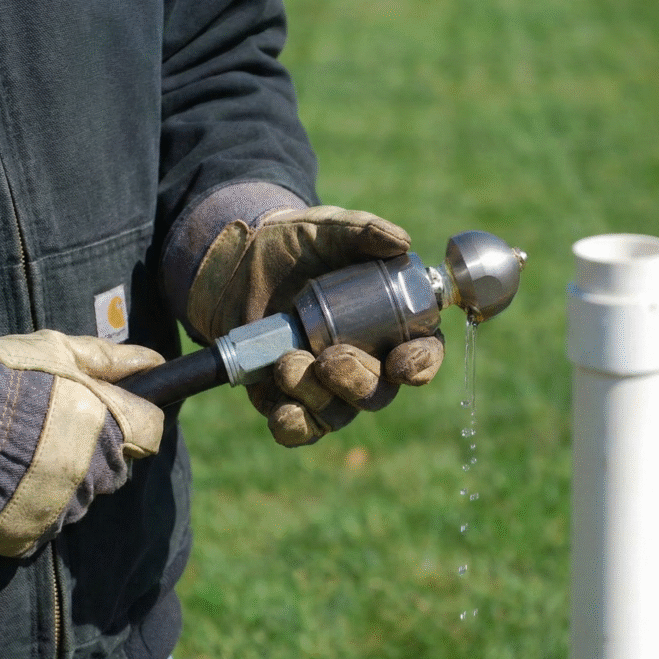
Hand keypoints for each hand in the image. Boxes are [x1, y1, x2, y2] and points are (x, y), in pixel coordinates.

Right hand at [0, 330, 164, 556]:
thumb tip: (153, 361)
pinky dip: (36, 501)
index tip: (108, 409)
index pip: (150, 430)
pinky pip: (51, 518)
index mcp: (110, 423)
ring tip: (22, 447)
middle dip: (95, 445)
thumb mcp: (54, 353)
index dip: (133, 417)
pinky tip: (10, 476)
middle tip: (51, 424)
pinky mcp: (35, 532)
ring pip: (84, 491)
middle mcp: (95, 468)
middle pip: (117, 462)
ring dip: (64, 474)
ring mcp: (66, 504)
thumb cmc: (1, 380)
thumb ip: (109, 360)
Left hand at [186, 206, 444, 444]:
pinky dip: (293, 426)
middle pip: (379, 392)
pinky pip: (300, 430)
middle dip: (358, 381)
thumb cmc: (294, 244)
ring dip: (317, 397)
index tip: (401, 362)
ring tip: (287, 363)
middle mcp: (365, 360)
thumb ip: (363, 230)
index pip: (423, 353)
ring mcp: (327, 384)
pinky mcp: (289, 399)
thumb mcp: (327, 229)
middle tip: (331, 358)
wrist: (235, 262)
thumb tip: (400, 242)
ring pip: (338, 413)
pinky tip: (282, 412)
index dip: (420, 364)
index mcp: (390, 322)